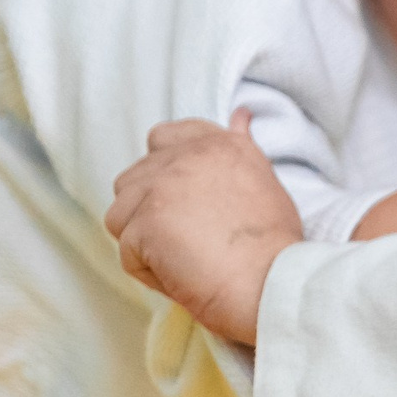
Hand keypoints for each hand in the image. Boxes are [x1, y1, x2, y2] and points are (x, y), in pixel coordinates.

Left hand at [105, 111, 303, 344]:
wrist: (271, 281)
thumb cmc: (274, 243)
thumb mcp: (264, 179)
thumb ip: (242, 146)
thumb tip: (240, 114)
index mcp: (216, 145)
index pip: (163, 138)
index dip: (163, 171)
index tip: (183, 202)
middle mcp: (185, 158)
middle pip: (133, 180)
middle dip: (149, 212)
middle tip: (187, 239)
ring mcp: (160, 188)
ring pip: (121, 215)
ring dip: (144, 242)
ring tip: (183, 259)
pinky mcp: (144, 224)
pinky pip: (127, 253)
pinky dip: (150, 272)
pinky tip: (183, 276)